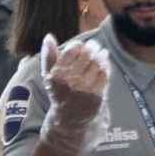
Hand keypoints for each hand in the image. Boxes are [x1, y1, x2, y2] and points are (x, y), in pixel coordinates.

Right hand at [40, 34, 108, 155]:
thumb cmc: (59, 92)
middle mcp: (70, 81)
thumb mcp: (49, 75)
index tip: (80, 46)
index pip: (71, 51)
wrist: (68, 118)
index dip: (78, 46)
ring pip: (96, 64)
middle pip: (86, 56)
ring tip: (101, 51)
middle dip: (91, 48)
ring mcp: (84, 88)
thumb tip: (48, 37)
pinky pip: (104, 75)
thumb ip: (48, 56)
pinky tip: (105, 61)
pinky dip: (106, 66)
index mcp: (57, 74)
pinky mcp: (96, 95)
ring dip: (100, 55)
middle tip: (94, 45)